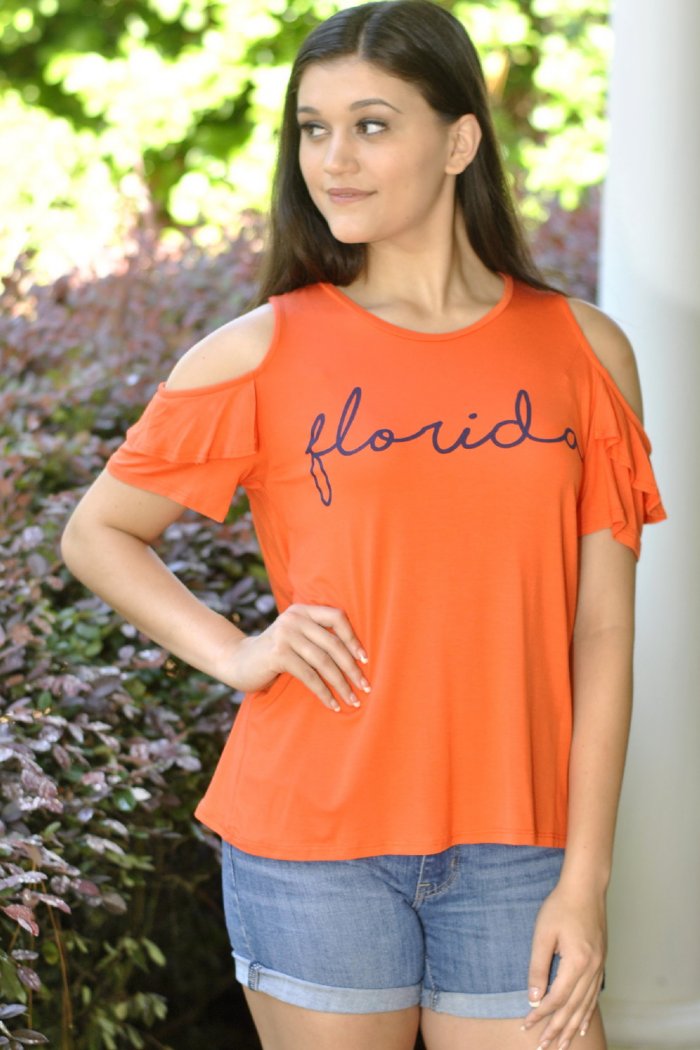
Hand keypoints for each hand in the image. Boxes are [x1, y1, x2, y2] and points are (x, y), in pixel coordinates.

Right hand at [225, 603, 369, 711]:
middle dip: (352, 668)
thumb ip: (317, 638)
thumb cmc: (274, 654)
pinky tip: (332, 704)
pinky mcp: (278, 654)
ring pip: (324, 661)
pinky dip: (324, 692)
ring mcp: (285, 634)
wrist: (237, 661)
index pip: (337, 617)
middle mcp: (295, 618)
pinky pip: (309, 676)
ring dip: (341, 684)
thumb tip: (357, 657)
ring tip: (353, 700)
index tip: (365, 660)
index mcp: (303, 611)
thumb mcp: (295, 638)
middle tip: (365, 686)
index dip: (353, 638)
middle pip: (333, 643)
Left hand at [522, 882, 606, 1048]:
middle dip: (557, 1029)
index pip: (556, 999)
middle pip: (573, 1008)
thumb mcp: (543, 934)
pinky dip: (587, 1013)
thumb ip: (538, 967)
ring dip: (573, 1027)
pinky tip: (582, 1024)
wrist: (585, 888)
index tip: (527, 1025)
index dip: (541, 1015)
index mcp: (577, 963)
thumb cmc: (561, 906)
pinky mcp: (600, 962)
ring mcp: (599, 967)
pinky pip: (594, 996)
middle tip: (544, 1046)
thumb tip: (534, 997)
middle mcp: (592, 969)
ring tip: (563, 1044)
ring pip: (585, 1006)